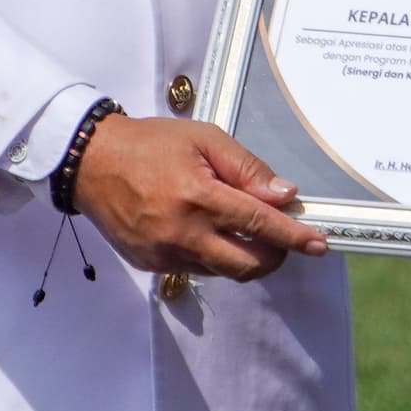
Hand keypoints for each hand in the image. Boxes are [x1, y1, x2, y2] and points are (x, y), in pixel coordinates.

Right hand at [68, 115, 327, 281]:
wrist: (90, 162)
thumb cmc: (150, 144)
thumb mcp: (203, 139)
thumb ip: (246, 169)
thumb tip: (284, 195)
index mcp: (198, 197)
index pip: (259, 225)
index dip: (293, 237)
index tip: (319, 245)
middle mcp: (182, 233)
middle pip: (246, 265)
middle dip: (274, 256)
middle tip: (282, 238)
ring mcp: (164, 254)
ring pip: (223, 271)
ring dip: (244, 257)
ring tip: (244, 230)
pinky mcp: (150, 264)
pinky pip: (196, 269)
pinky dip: (213, 256)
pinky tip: (208, 231)